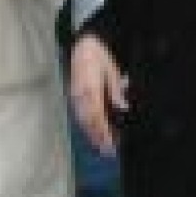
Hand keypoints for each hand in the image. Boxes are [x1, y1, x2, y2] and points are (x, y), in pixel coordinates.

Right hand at [69, 34, 126, 156]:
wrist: (83, 44)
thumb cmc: (99, 56)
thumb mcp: (112, 71)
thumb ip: (116, 90)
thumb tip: (122, 107)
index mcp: (90, 88)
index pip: (97, 115)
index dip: (103, 131)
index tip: (110, 143)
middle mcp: (80, 95)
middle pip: (89, 121)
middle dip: (98, 137)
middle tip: (108, 152)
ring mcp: (74, 96)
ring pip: (82, 120)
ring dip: (92, 134)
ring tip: (101, 147)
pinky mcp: (73, 96)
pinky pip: (79, 114)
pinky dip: (86, 125)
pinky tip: (93, 133)